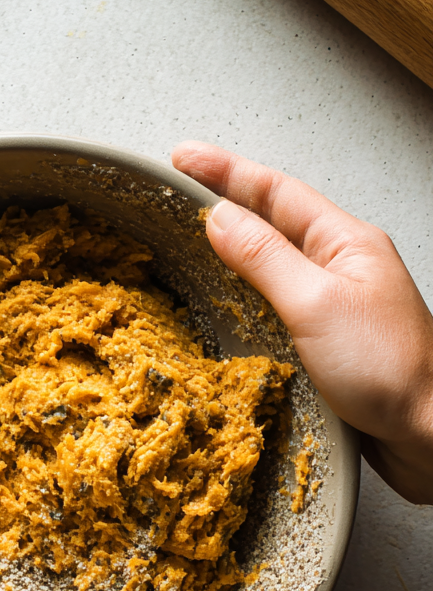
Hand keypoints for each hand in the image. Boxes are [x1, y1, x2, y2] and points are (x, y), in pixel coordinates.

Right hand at [172, 141, 432, 502]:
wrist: (429, 433)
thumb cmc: (389, 371)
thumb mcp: (316, 304)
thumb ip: (264, 259)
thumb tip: (219, 218)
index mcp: (346, 243)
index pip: (275, 191)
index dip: (224, 171)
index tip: (183, 157)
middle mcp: (344, 265)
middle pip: (276, 217)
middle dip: (228, 197)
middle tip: (183, 183)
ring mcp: (340, 301)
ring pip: (278, 257)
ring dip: (237, 240)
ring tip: (200, 230)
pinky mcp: (333, 338)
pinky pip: (282, 297)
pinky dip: (250, 287)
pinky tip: (234, 296)